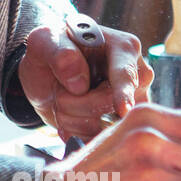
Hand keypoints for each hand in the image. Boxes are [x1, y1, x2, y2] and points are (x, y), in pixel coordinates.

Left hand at [18, 18, 154, 140]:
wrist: (48, 74)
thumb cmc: (52, 50)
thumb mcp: (44, 41)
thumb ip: (58, 52)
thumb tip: (78, 80)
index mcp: (124, 48)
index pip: (125, 75)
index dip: (124, 93)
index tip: (123, 109)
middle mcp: (136, 76)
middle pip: (111, 105)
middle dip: (76, 105)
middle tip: (59, 92)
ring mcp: (131, 102)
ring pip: (104, 127)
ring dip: (73, 120)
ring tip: (63, 101)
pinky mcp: (120, 123)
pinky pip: (100, 140)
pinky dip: (76, 133)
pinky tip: (67, 118)